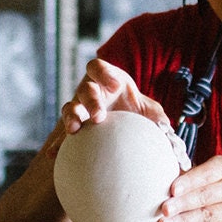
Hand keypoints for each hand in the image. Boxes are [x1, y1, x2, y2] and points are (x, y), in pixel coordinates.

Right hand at [47, 59, 171, 156]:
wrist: (122, 124)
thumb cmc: (134, 111)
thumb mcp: (147, 109)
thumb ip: (157, 116)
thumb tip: (168, 129)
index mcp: (105, 79)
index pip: (97, 66)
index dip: (104, 73)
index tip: (116, 86)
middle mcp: (89, 90)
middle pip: (84, 88)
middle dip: (90, 100)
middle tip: (99, 116)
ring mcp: (79, 108)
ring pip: (69, 107)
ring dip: (71, 117)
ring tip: (74, 130)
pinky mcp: (73, 127)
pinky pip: (60, 134)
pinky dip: (57, 143)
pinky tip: (54, 155)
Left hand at [157, 155, 221, 221]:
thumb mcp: (217, 173)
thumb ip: (194, 176)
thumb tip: (163, 181)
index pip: (205, 174)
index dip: (188, 181)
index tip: (172, 189)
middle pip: (204, 195)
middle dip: (182, 203)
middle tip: (163, 209)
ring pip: (209, 215)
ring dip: (186, 221)